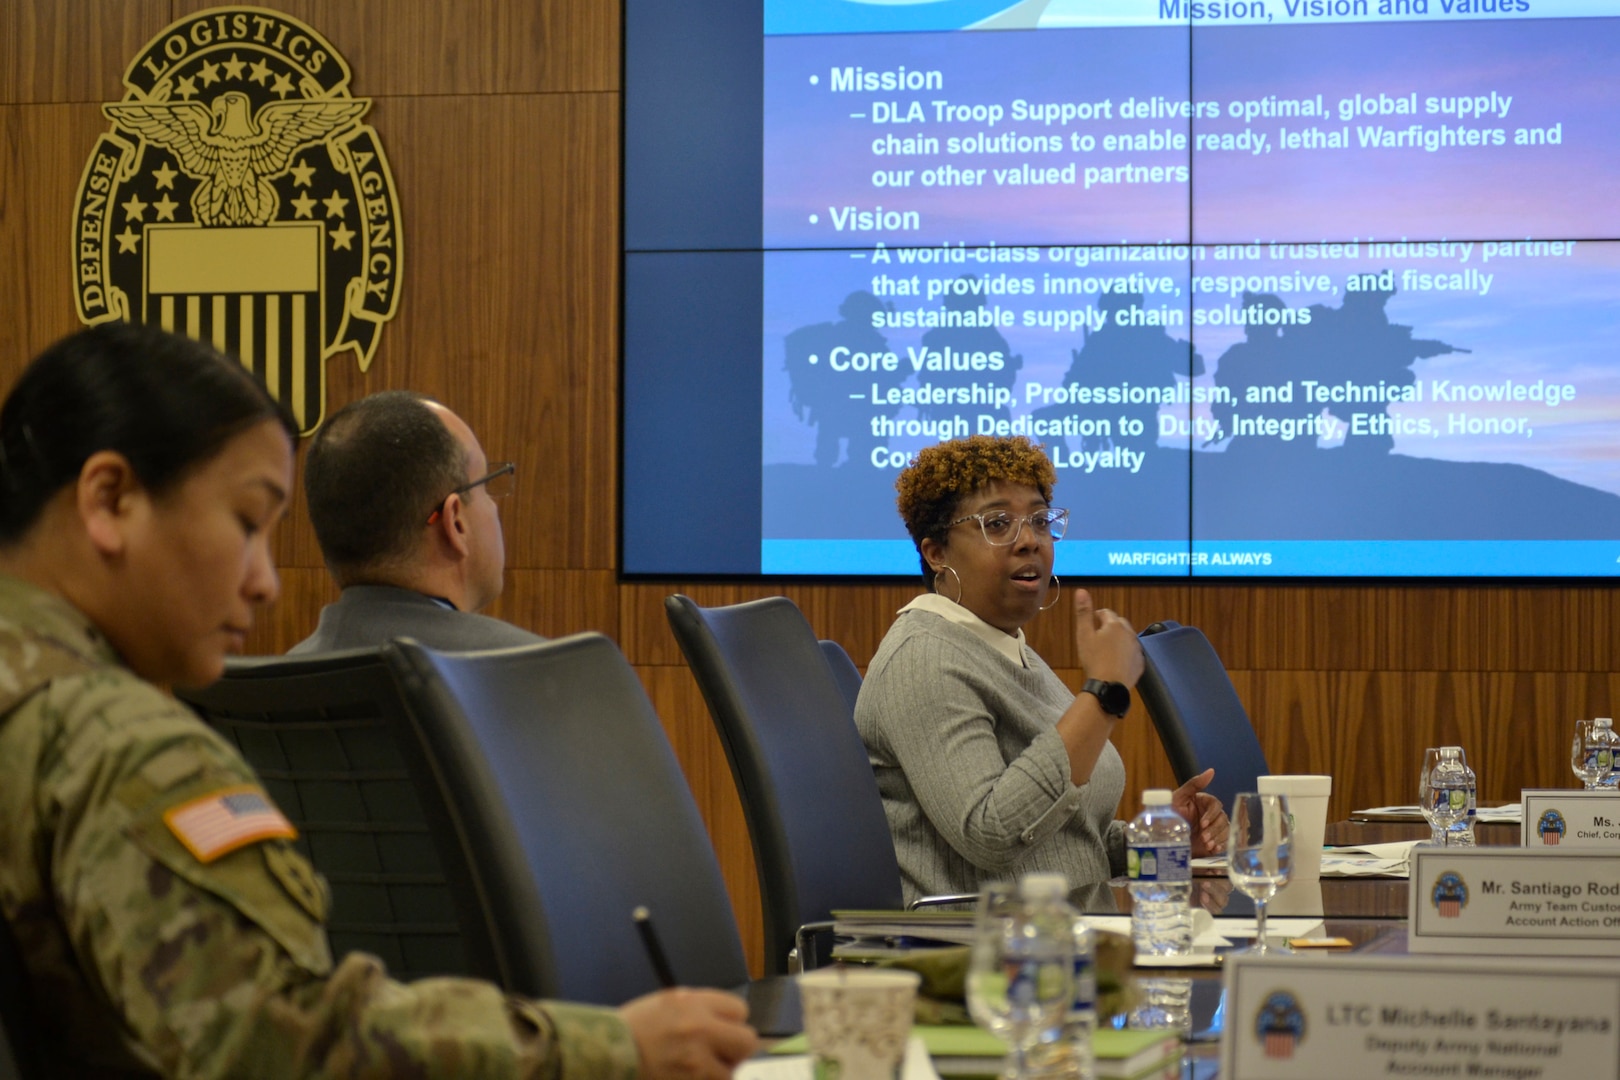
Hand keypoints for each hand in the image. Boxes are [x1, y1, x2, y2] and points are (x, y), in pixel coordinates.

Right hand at [619, 988, 758, 1079]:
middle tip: (721, 1051)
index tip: (722, 1027)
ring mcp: (695, 1063)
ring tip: (698, 1067)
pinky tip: (689, 1076)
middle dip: (736, 1048)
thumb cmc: (638, 1024)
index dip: (732, 1020)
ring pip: (729, 1072)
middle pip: (746, 1041)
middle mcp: (700, 1031)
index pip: (740, 1010)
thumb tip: (731, 1020)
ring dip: (718, 1071)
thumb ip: (703, 1007)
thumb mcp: (670, 1001)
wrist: (609, 1053)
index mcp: (695, 1004)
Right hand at [1072, 589, 1142, 686]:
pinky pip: (1133, 653)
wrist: (1109, 686)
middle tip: (1098, 636)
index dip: (1097, 616)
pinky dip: (1126, 653)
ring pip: (1128, 638)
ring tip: (1107, 649)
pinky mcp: (1140, 663)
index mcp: (1114, 625)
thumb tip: (1081, 591)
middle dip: (1110, 626)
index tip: (1091, 622)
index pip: (1106, 613)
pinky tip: (1117, 661)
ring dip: (1119, 639)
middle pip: (1119, 623)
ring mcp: (1137, 648)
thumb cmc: (1094, 659)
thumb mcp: (1084, 635)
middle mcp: (1129, 633)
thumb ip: (1083, 612)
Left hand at [1172, 768, 1228, 855]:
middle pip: (1223, 819)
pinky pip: (1224, 843)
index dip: (1211, 814)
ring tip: (1207, 844)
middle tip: (1203, 837)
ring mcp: (1214, 828)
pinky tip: (1214, 849)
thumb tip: (1211, 771)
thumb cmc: (1169, 814)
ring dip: (1218, 838)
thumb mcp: (1178, 797)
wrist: (1163, 836)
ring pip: (1225, 831)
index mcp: (1204, 802)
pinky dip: (1221, 846)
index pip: (1216, 805)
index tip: (1203, 823)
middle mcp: (1212, 815)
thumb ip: (1194, 784)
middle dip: (1214, 829)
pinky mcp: (1214, 841)